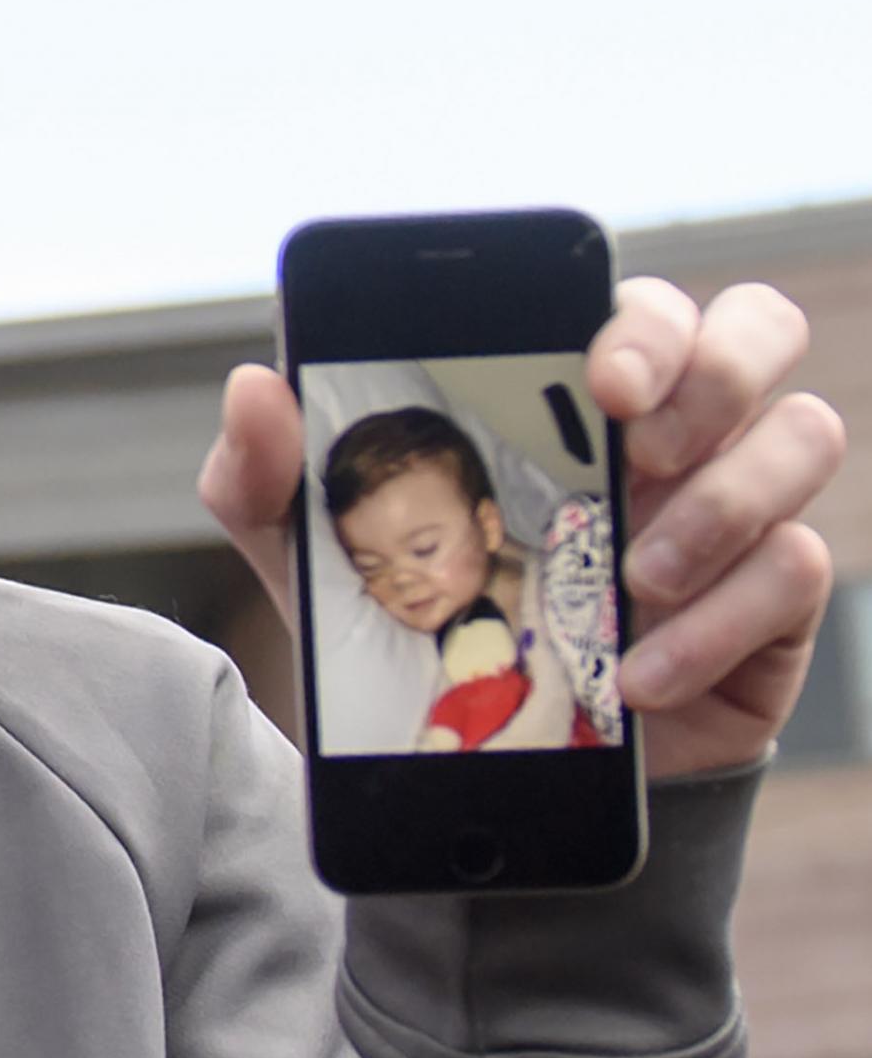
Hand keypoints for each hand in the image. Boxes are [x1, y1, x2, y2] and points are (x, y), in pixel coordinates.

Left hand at [199, 278, 844, 780]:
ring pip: (802, 434)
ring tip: (637, 576)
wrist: (485, 753)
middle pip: (757, 328)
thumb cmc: (410, 609)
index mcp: (570, 391)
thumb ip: (267, 468)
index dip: (641, 320)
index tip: (599, 376)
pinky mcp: (773, 598)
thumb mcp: (312, 546)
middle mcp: (671, 427)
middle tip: (637, 443)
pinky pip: (796, 568)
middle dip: (714, 372)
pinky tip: (641, 671)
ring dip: (724, 502)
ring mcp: (732, 503)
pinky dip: (720, 623)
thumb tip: (253, 388)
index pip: (639, 305)